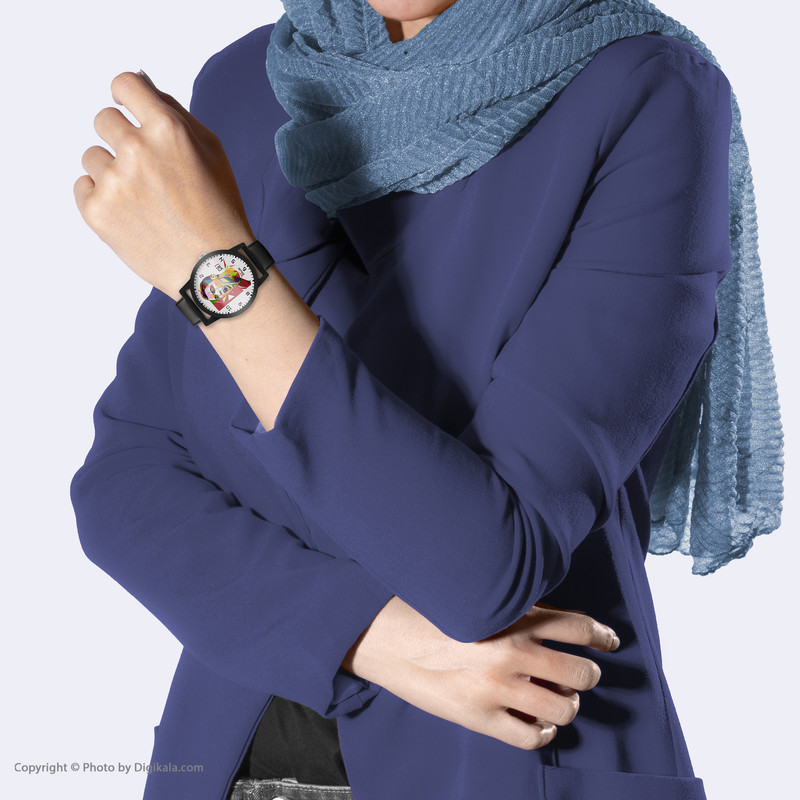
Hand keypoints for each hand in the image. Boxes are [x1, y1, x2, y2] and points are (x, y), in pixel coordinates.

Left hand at [74, 70, 254, 298]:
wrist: (212, 267)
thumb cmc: (219, 210)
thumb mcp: (213, 152)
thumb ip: (175, 114)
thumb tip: (142, 87)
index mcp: (167, 130)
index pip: (124, 84)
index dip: (127, 97)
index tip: (129, 110)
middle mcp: (136, 150)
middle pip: (103, 119)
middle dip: (121, 138)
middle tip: (145, 170)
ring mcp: (113, 182)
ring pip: (92, 156)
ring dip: (112, 171)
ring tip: (143, 199)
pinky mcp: (96, 211)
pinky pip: (82, 186)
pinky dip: (102, 197)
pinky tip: (131, 214)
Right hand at [341, 596, 619, 749]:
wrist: (389, 639)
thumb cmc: (431, 613)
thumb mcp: (478, 599)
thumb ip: (518, 608)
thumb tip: (556, 620)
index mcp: (514, 616)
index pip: (579, 626)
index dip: (602, 636)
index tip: (609, 641)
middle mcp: (513, 651)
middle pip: (581, 671)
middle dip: (587, 674)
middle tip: (581, 674)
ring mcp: (499, 688)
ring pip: (564, 707)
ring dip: (567, 704)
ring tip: (559, 698)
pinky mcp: (482, 717)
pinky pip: (533, 736)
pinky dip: (543, 731)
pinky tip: (538, 722)